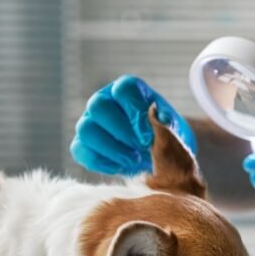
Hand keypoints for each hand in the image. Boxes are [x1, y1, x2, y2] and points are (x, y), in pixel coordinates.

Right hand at [70, 75, 196, 174]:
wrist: (158, 158)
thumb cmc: (166, 138)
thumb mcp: (173, 130)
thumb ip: (167, 123)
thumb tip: (158, 115)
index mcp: (128, 90)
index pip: (123, 89)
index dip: (136, 111)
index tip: (150, 134)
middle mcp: (104, 101)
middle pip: (98, 106)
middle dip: (122, 131)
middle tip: (142, 148)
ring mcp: (90, 122)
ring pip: (86, 129)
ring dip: (112, 148)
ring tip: (134, 159)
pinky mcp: (83, 145)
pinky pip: (81, 151)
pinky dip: (101, 162)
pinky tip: (120, 166)